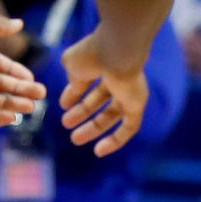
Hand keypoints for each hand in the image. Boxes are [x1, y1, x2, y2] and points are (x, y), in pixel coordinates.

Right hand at [59, 30, 148, 155]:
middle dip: (83, 114)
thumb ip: (73, 77)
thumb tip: (74, 88)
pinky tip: (99, 151)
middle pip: (101, 100)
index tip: (62, 105)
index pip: (89, 82)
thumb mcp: (73, 64)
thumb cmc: (93, 53)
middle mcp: (118, 77)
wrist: (116, 50)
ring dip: (94, 128)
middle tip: (66, 125)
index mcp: (102, 63)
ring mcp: (129, 92)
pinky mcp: (138, 105)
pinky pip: (130, 128)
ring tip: (75, 139)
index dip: (74, 94)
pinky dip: (115, 141)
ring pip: (113, 115)